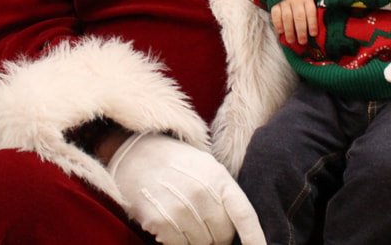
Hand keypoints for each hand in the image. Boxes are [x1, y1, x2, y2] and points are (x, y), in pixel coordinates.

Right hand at [107, 132, 264, 244]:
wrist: (134, 153)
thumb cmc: (175, 163)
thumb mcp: (206, 166)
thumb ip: (224, 194)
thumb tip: (238, 229)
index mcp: (217, 177)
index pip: (244, 214)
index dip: (256, 238)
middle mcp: (201, 193)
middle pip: (223, 235)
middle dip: (218, 236)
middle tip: (203, 222)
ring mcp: (180, 208)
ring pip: (202, 244)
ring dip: (197, 239)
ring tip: (184, 218)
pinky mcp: (160, 221)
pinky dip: (179, 241)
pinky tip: (171, 224)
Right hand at [271, 0, 316, 44]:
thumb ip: (311, 9)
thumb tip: (317, 27)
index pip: (311, 12)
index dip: (312, 24)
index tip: (313, 34)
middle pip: (299, 17)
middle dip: (301, 31)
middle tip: (302, 41)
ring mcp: (284, 1)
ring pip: (287, 17)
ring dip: (289, 31)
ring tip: (291, 40)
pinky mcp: (275, 2)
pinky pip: (275, 14)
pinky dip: (278, 24)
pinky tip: (280, 32)